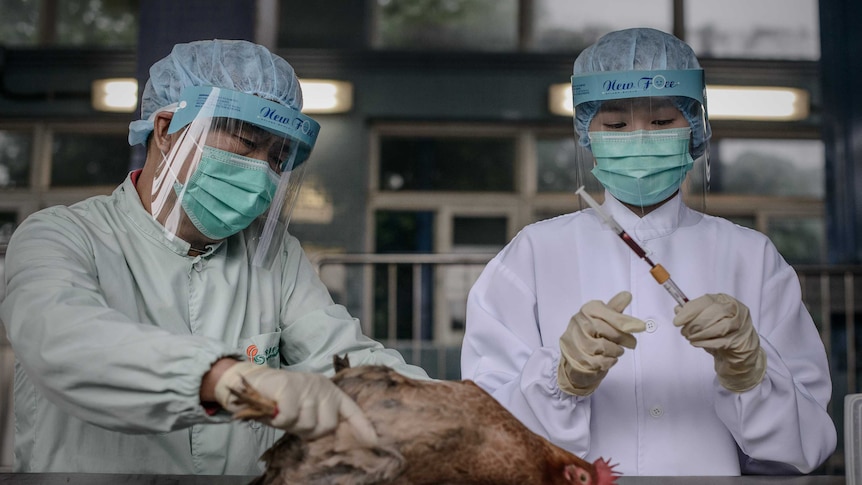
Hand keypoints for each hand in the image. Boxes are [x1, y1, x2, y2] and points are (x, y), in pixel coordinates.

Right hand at [214, 362, 377, 444]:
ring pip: (307, 423)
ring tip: (282, 413)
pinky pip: (289, 416)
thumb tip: (332, 438)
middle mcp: (322, 387)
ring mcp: (307, 385)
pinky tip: (273, 411)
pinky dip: (279, 419)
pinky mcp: (289, 386)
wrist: (251, 381)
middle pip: (326, 425)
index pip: (351, 411)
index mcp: (329, 392)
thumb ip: (317, 419)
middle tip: (294, 422)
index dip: (363, 427)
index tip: (374, 441)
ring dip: (291, 425)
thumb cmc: (279, 400)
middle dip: (309, 431)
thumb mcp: (302, 410)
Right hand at [558, 291, 645, 395]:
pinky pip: (600, 362)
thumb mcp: (602, 319)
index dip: (625, 321)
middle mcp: (579, 324)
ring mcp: (576, 342)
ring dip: (615, 351)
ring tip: (615, 350)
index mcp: (587, 310)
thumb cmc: (591, 336)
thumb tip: (627, 295)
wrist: (574, 360)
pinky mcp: (577, 360)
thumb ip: (615, 309)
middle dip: (624, 338)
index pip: (609, 314)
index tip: (641, 326)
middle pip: (607, 330)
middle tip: (632, 343)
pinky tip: (607, 358)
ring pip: (604, 347)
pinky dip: (609, 361)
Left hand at [673, 293, 766, 391]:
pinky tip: (697, 343)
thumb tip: (678, 310)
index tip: (677, 320)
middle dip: (694, 324)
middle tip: (684, 332)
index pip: (706, 301)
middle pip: (713, 313)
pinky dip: (705, 343)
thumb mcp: (704, 318)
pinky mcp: (740, 341)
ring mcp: (740, 325)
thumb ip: (692, 313)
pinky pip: (721, 342)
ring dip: (699, 334)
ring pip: (718, 327)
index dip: (689, 310)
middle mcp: (735, 310)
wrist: (737, 350)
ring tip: (690, 338)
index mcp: (724, 300)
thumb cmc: (719, 332)